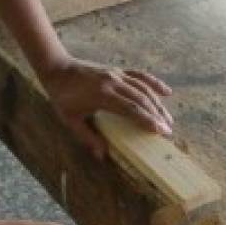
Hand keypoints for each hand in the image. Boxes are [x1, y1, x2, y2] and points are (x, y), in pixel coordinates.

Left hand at [41, 57, 172, 159]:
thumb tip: (102, 155)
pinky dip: (154, 83)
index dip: (147, 120)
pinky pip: (139, 75)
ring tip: (168, 118)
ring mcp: (116, 74)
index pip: (131, 109)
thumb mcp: (70, 119)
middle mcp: (113, 82)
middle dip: (157, 115)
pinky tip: (166, 91)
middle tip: (168, 130)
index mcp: (102, 95)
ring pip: (143, 88)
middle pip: (141, 99)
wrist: (57, 69)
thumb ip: (87, 137)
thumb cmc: (62, 96)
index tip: (161, 131)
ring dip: (158, 103)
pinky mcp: (117, 70)